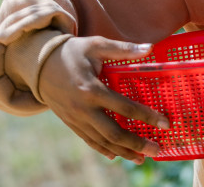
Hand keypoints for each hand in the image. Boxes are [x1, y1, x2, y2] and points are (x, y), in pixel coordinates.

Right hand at [38, 36, 169, 163]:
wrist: (38, 64)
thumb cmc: (72, 52)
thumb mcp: (96, 45)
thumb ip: (123, 49)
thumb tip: (150, 47)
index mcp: (92, 90)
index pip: (125, 108)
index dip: (147, 116)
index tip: (165, 123)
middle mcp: (83, 109)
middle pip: (113, 133)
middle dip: (136, 143)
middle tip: (157, 151)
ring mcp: (75, 119)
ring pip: (101, 141)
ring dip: (122, 152)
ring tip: (141, 159)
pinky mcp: (70, 122)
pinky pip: (88, 140)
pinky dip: (103, 149)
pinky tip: (115, 156)